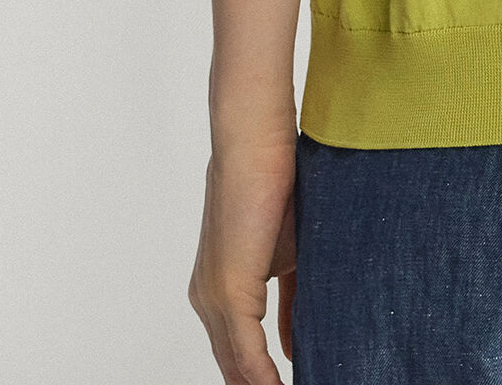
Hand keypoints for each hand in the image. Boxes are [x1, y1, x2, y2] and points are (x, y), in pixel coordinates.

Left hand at [188, 133, 297, 382]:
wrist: (257, 140)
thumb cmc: (277, 184)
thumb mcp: (289, 256)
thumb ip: (288, 305)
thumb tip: (293, 349)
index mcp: (217, 290)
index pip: (235, 354)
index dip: (258, 378)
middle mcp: (207, 299)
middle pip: (232, 367)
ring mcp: (215, 297)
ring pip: (236, 364)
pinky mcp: (229, 291)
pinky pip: (246, 351)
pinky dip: (263, 377)